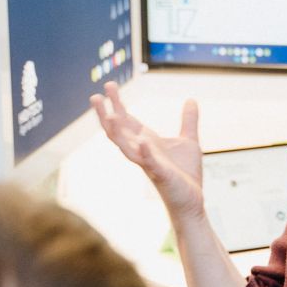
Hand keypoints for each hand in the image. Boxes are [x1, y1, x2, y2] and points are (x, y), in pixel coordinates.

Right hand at [89, 82, 203, 218]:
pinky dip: (146, 152)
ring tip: (109, 116)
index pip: (127, 120)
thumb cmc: (185, 174)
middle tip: (94, 96)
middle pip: (119, 131)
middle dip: (107, 115)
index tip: (108, 85)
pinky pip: (150, 163)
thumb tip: (191, 100)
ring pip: (126, 148)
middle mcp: (143, 151)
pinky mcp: (161, 175)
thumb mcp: (189, 141)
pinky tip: (143, 140)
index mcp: (147, 141)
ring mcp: (149, 164)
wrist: (191, 200)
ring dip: (117, 133)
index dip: (117, 103)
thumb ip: (188, 120)